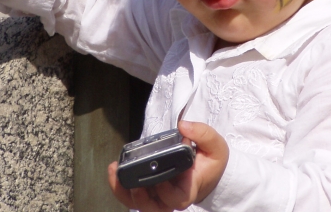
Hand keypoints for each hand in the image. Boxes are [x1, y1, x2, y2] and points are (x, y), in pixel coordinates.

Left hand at [108, 121, 228, 211]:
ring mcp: (159, 195)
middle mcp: (172, 196)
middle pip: (154, 208)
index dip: (166, 193)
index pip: (177, 199)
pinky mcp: (150, 190)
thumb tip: (183, 126)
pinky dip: (120, 187)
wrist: (205, 170)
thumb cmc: (210, 161)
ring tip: (116, 172)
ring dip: (124, 192)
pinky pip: (132, 196)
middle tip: (131, 182)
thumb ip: (202, 133)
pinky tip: (114, 171)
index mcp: (189, 188)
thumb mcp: (215, 145)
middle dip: (140, 198)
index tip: (160, 180)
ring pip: (140, 204)